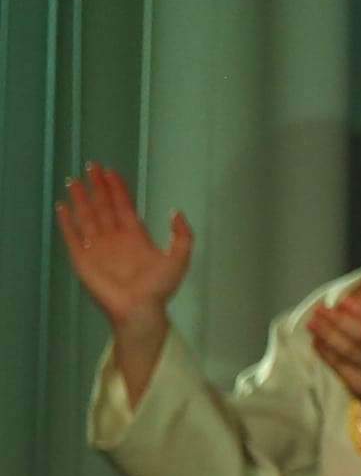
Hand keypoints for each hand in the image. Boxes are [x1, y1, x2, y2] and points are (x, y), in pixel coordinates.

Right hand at [53, 162, 194, 352]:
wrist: (140, 309)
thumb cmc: (159, 288)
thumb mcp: (179, 258)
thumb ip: (182, 235)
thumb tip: (176, 211)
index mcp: (135, 236)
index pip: (123, 206)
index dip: (117, 188)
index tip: (111, 171)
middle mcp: (114, 238)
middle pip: (103, 206)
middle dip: (97, 186)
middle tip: (91, 166)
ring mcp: (97, 248)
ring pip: (87, 216)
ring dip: (80, 199)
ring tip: (74, 181)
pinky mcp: (82, 259)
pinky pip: (72, 236)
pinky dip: (66, 222)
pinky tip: (62, 207)